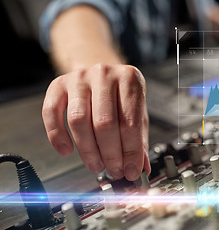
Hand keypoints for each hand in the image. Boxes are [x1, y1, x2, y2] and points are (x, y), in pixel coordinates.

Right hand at [42, 63, 150, 180]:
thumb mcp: (138, 113)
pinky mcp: (58, 84)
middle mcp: (104, 74)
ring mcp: (79, 78)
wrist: (101, 73)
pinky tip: (67, 150)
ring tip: (96, 164)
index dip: (131, 151)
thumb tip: (141, 167)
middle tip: (114, 170)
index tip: (131, 170)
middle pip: (104, 122)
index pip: (130, 122)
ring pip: (78, 120)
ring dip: (87, 150)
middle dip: (110, 154)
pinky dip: (57, 136)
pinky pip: (51, 112)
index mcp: (130, 79)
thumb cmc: (121, 95)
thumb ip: (140, 140)